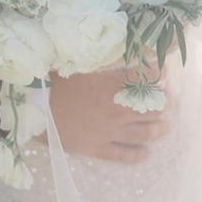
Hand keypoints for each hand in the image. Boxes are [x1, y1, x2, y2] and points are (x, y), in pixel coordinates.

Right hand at [46, 65, 174, 164]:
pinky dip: (137, 155)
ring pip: (142, 133)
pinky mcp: (97, 148)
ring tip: (166, 126)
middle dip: (161, 102)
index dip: (158, 74)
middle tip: (167, 99)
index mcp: (114, 87)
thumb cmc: (55, 81)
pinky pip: (123, 155)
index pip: (145, 79)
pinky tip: (145, 153)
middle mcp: (117, 111)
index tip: (164, 70)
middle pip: (150, 108)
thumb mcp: (81, 63)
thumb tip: (118, 46)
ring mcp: (109, 132)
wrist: (35, 109)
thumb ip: (104, 58)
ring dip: (157, 129)